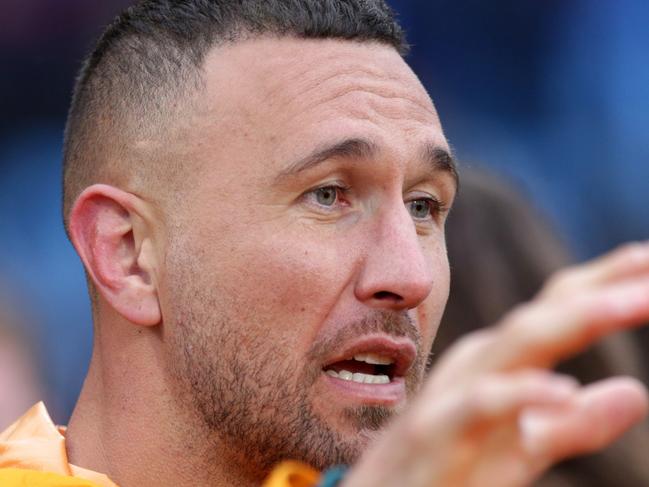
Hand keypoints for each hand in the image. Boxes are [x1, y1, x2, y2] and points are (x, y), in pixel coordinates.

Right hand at [344, 242, 648, 486]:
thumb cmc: (445, 473)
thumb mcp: (519, 452)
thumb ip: (573, 426)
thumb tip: (633, 390)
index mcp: (497, 366)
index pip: (555, 311)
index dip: (604, 282)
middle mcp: (476, 369)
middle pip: (542, 317)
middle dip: (601, 289)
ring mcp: (451, 399)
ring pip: (512, 347)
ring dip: (574, 320)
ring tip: (635, 302)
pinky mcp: (431, 436)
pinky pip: (477, 408)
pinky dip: (517, 394)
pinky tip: (563, 390)